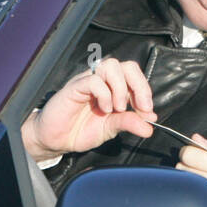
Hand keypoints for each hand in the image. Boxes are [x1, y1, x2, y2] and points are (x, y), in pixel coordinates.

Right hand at [22, 57, 155, 162]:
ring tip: (118, 109)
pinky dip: (104, 94)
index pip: (135, 75)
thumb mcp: (111, 128)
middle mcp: (102, 80)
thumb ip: (129, 123)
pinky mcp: (74, 88)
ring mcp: (87, 81)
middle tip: (139, 107)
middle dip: (139, 85)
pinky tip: (104, 109)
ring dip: (120, 88)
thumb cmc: (81, 130)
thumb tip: (150, 124)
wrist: (56, 140)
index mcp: (113, 87)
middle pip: (127, 65)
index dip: (145, 90)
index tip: (147, 111)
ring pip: (111, 66)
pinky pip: (93, 80)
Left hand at [176, 134, 206, 206]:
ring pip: (184, 182)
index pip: (190, 154)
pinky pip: (189, 195)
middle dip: (186, 164)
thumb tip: (196, 138)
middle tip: (198, 166)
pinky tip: (203, 190)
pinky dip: (192, 190)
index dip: (188, 151)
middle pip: (182, 168)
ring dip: (188, 177)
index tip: (193, 153)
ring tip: (202, 178)